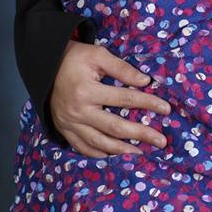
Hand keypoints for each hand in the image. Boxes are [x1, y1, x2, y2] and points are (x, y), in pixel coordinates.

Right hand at [51, 41, 170, 157]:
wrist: (45, 67)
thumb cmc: (75, 58)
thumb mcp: (98, 55)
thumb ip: (122, 68)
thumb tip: (145, 81)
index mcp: (87, 91)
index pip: (125, 99)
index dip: (147, 103)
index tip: (166, 109)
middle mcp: (79, 112)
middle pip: (115, 127)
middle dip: (141, 134)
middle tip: (161, 141)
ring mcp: (70, 125)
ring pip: (100, 143)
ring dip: (122, 151)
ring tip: (142, 153)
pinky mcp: (65, 131)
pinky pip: (84, 148)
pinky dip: (100, 155)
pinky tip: (115, 156)